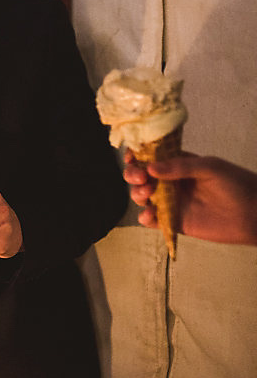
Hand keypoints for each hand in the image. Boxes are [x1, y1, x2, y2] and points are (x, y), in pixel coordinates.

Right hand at [124, 150, 256, 244]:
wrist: (254, 214)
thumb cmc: (236, 184)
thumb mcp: (209, 167)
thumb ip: (180, 166)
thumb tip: (150, 168)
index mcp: (178, 164)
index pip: (151, 157)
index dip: (137, 156)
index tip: (132, 157)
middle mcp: (171, 182)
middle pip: (141, 176)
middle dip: (133, 174)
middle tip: (139, 177)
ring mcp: (171, 202)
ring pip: (142, 197)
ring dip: (137, 193)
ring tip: (146, 193)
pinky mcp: (174, 222)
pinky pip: (152, 220)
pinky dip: (145, 217)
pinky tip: (150, 214)